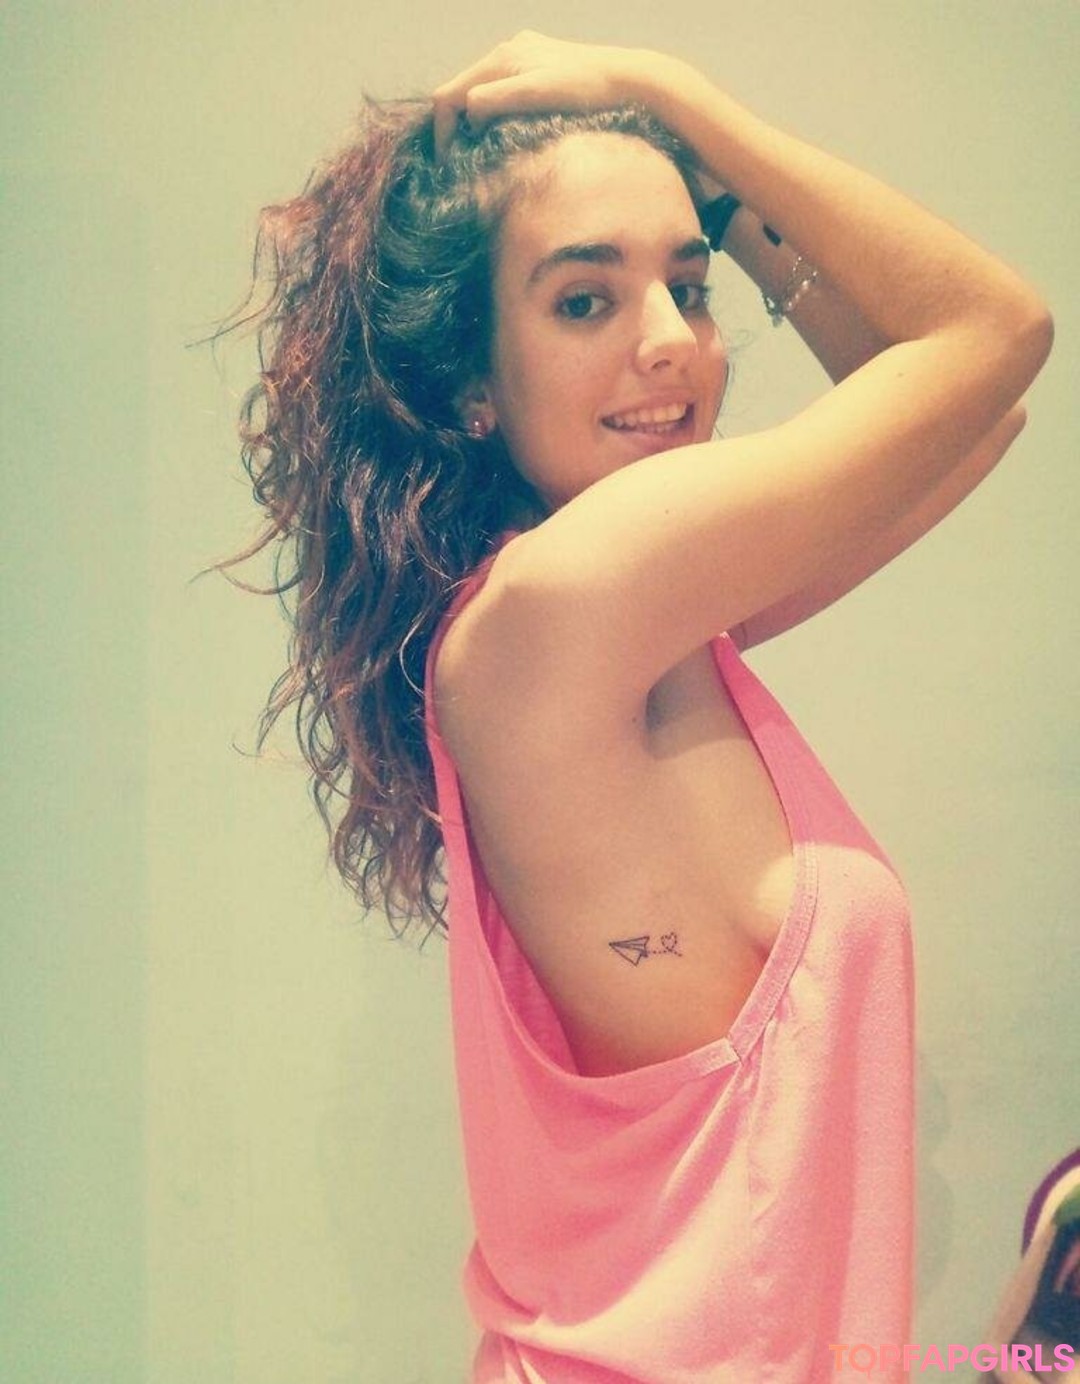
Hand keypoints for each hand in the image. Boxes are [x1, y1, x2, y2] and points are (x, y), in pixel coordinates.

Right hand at [432, 31, 671, 154]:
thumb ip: (495, 100)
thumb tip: (467, 114)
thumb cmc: (585, 91)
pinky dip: (495, 110)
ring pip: (481, 89)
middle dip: (455, 126)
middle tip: (463, 162)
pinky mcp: (540, 63)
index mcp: (500, 59)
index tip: (449, 164)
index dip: (442, 132)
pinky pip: (502, 87)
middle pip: (461, 90)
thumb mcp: (535, 95)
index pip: (448, 95)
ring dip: (474, 120)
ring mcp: (524, 54)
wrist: (629, 78)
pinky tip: (508, 129)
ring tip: (483, 150)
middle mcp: (507, 50)